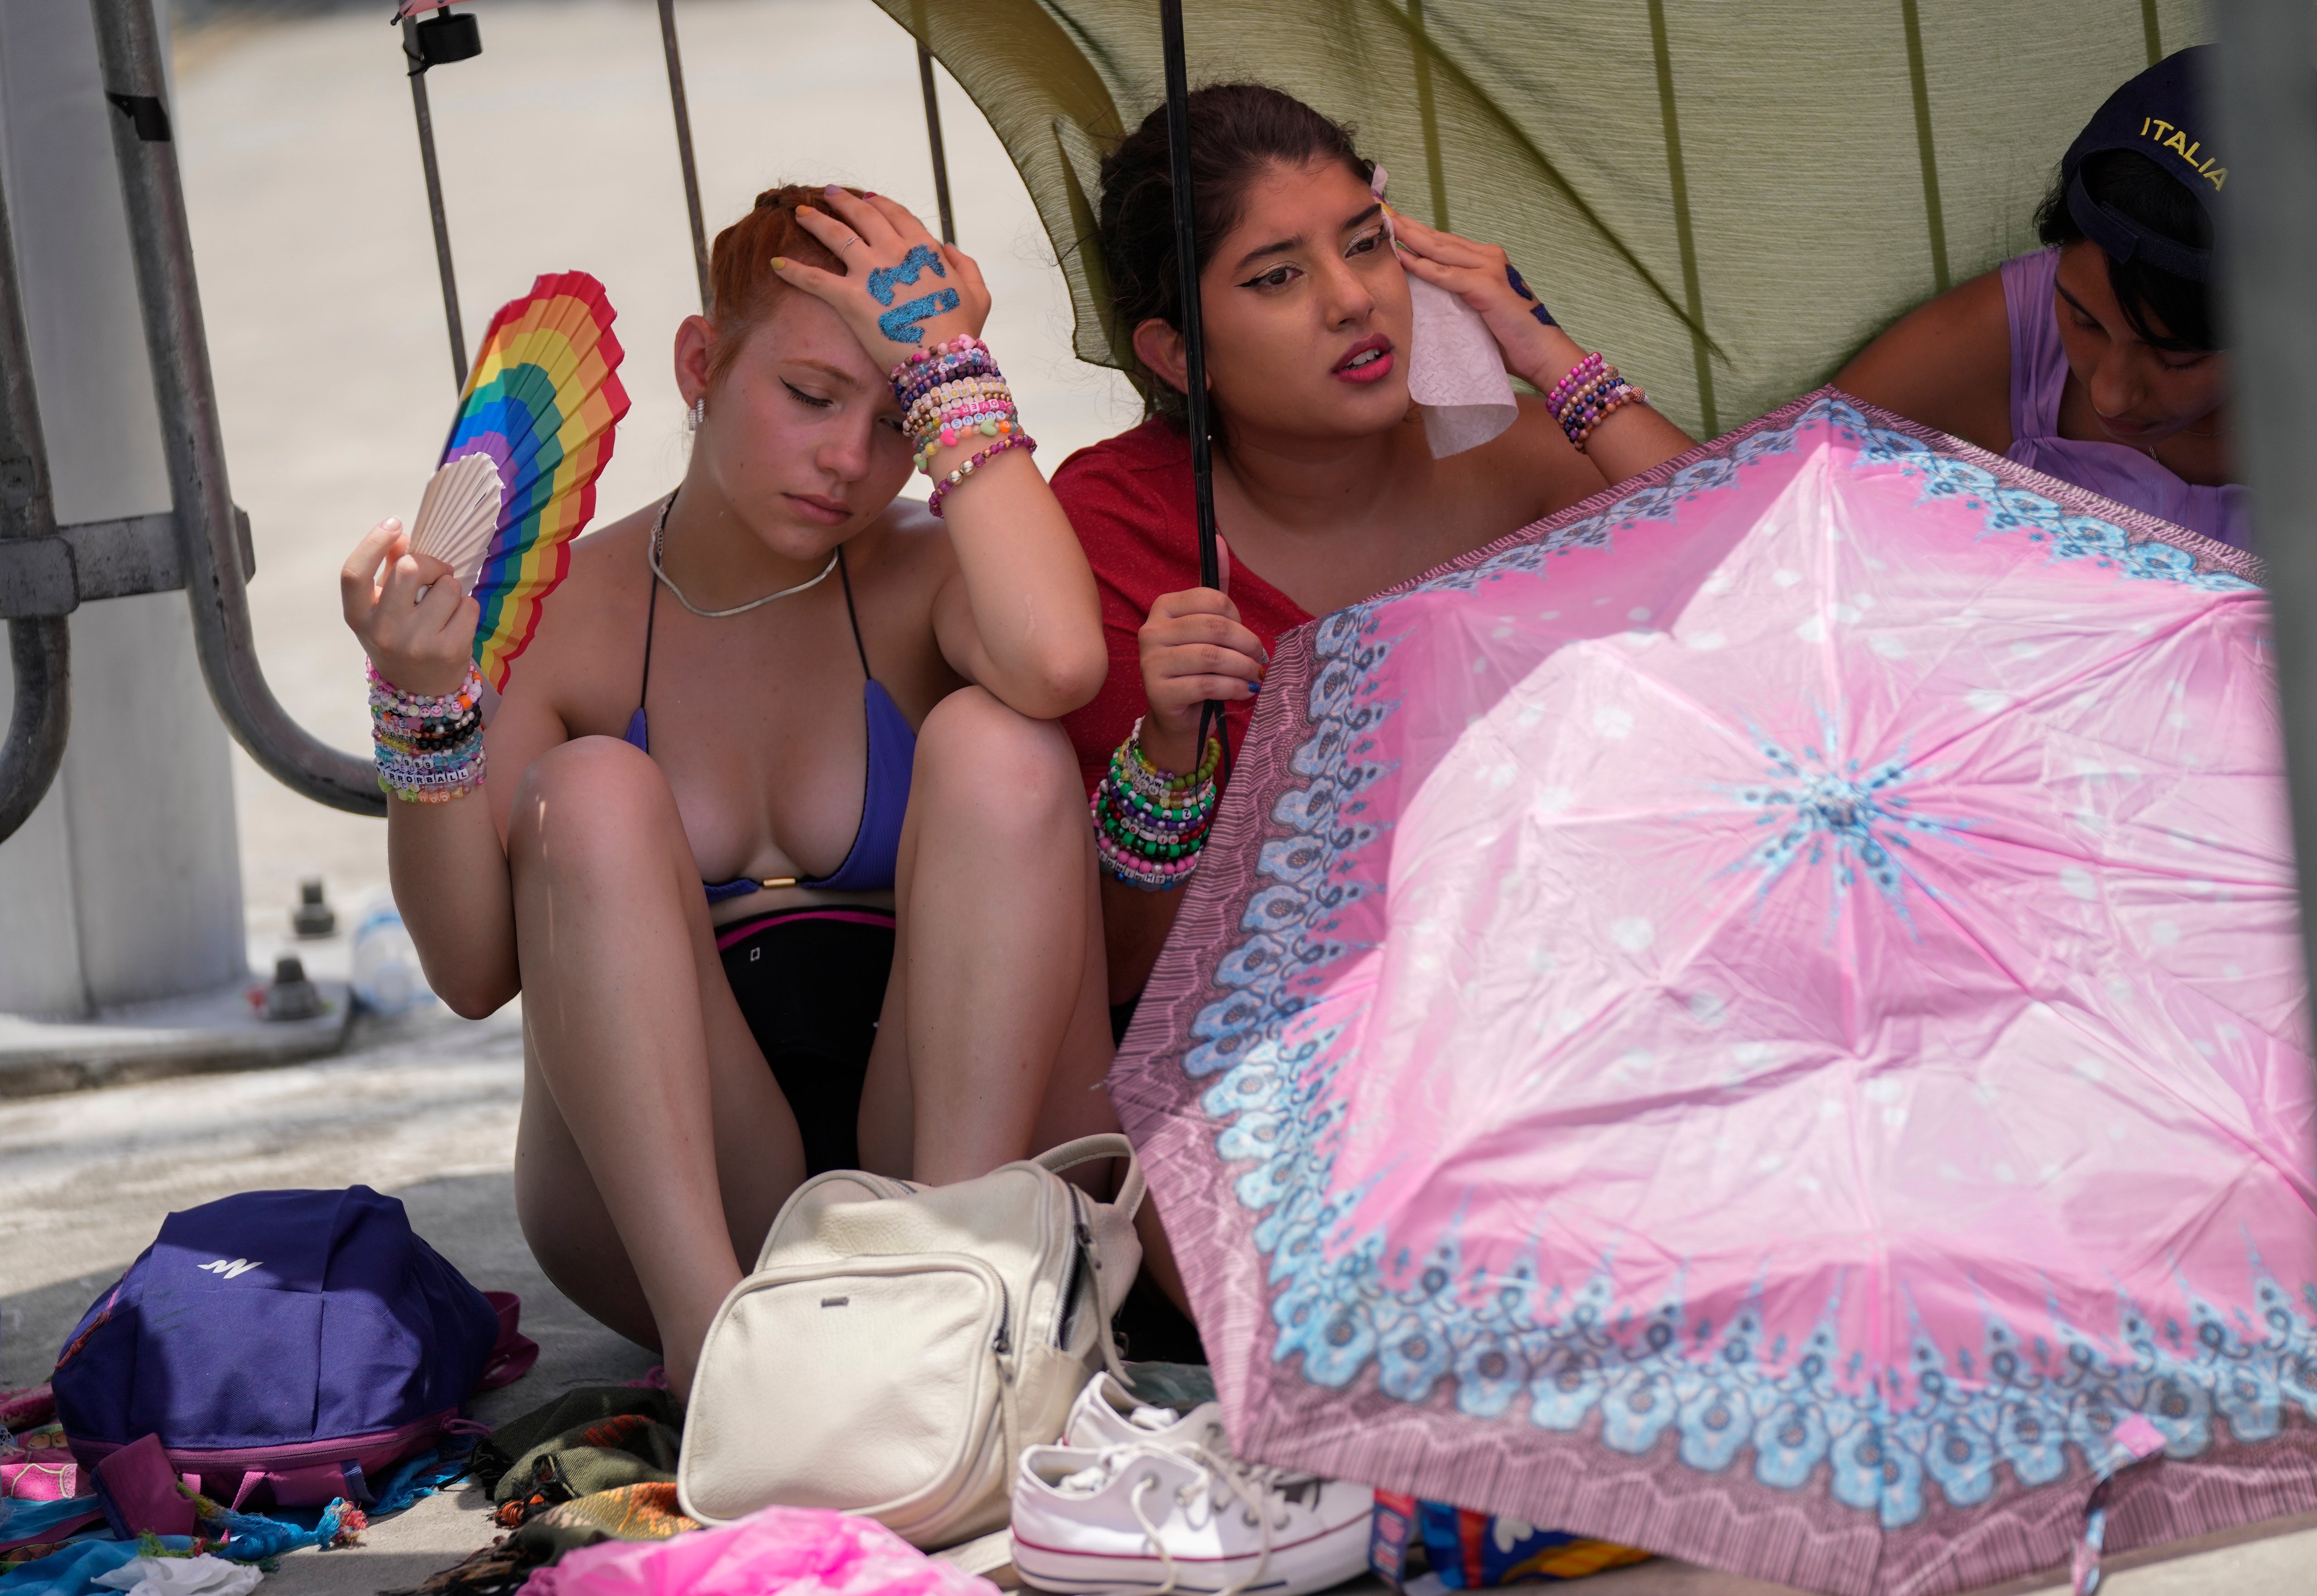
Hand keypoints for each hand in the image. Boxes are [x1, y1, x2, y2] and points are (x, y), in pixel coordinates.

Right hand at [340, 517, 478, 697]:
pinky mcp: (449, 650)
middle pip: (408, 569)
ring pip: (447, 586)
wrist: (419, 692)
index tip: (394, 524)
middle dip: (430, 564)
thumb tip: (399, 537)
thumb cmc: (400, 637)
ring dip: (451, 589)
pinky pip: (469, 606)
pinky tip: (455, 624)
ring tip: (444, 607)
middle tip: (437, 574)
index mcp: (359, 616)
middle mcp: (383, 630)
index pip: (353, 573)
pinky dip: (467, 608)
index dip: (372, 543)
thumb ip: (387, 571)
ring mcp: (416, 643)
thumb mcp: (382, 609)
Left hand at [777, 188, 989, 371]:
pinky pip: (814, 278)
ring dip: (816, 220)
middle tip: (828, 193)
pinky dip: (792, 270)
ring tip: (801, 213)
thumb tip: (949, 248)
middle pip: (863, 215)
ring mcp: (870, 272)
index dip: (881, 203)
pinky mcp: (849, 298)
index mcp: (924, 249)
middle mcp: (894, 252)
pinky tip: (775, 263)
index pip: (897, 215)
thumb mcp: (979, 295)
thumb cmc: (962, 333)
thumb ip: (965, 265)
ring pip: (835, 235)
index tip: (868, 198)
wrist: (943, 363)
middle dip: (843, 201)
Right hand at [1137, 586, 1266, 773]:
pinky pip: (1207, 684)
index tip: (1245, 637)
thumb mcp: (1209, 628)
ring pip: (1212, 656)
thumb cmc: (1199, 669)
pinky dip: (1234, 688)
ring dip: (1243, 668)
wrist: (1181, 719)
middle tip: (1259, 660)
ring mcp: (1150, 662)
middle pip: (1214, 627)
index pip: (1211, 599)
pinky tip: (1244, 691)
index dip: (1238, 618)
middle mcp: (1150, 631)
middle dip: (1247, 644)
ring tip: (1254, 676)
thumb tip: (1220, 539)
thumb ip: (1215, 590)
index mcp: (1163, 607)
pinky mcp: (1158, 692)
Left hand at [1387, 210, 1573, 387]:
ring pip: (1440, 251)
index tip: (1393, 223)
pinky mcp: (1486, 286)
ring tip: (1386, 227)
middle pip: (1439, 240)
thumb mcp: (1477, 310)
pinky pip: (1446, 275)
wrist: (1542, 354)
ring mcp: (1489, 269)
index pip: (1445, 243)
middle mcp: (1488, 257)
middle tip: (1382, 213)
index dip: (1418, 233)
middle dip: (1409, 227)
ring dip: (1411, 238)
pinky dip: (1423, 266)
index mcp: (1486, 261)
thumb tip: (1427, 294)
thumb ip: (1457, 295)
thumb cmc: (1511, 338)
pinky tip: (1402, 257)